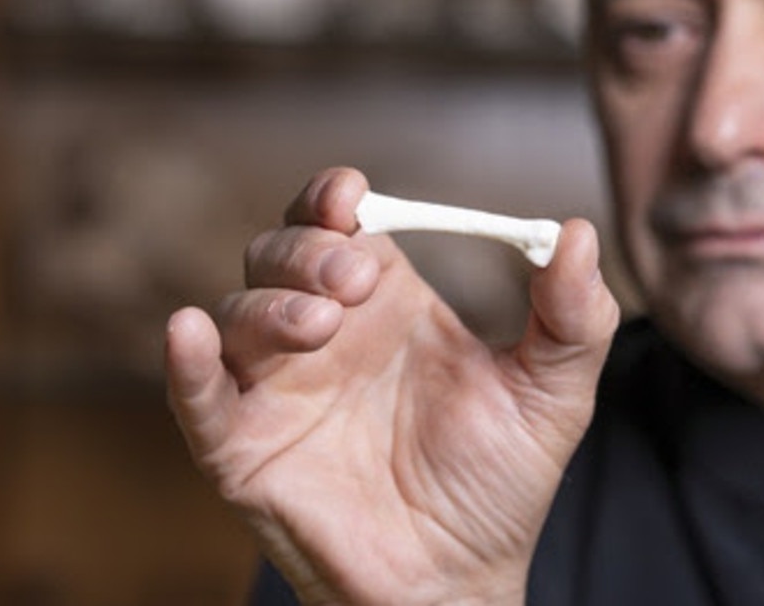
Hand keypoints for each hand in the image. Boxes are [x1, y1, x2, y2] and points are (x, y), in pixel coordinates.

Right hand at [164, 168, 618, 604]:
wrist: (458, 582)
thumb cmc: (497, 485)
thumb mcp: (552, 396)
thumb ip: (574, 317)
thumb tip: (579, 233)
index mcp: (389, 304)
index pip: (341, 223)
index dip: (334, 199)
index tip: (353, 196)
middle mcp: (325, 334)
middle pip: (280, 253)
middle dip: (306, 249)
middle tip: (354, 278)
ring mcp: (278, 389)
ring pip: (238, 312)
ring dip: (269, 304)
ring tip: (321, 325)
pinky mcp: (243, 449)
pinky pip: (197, 397)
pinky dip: (184, 364)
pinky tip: (189, 332)